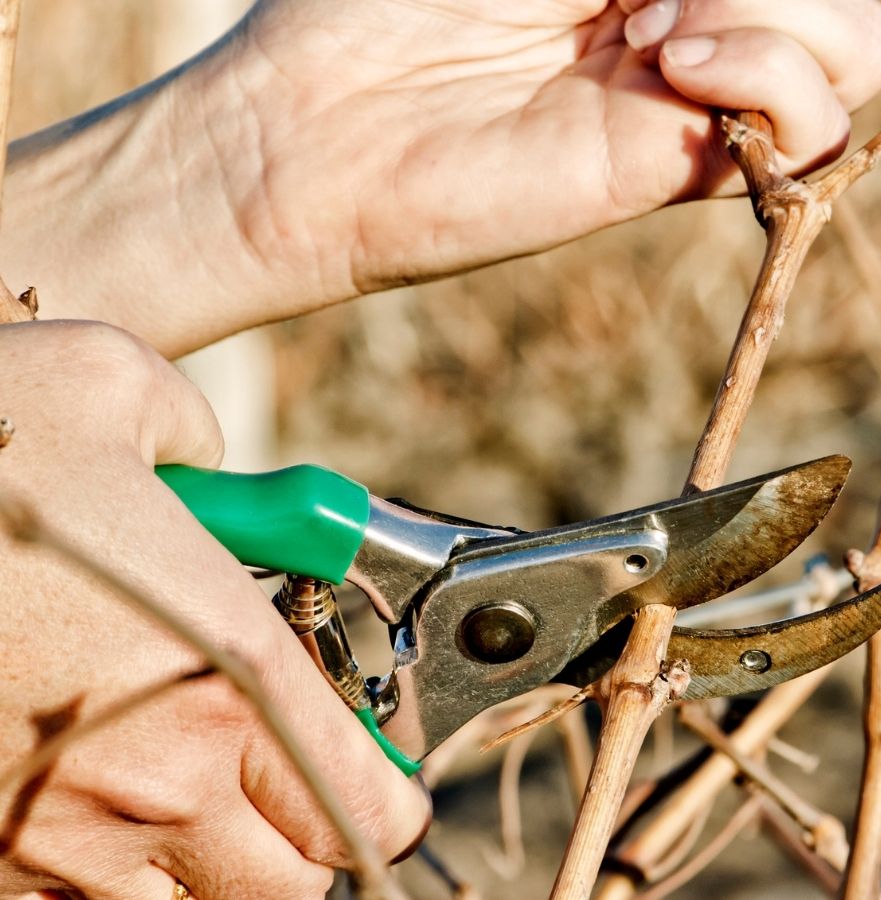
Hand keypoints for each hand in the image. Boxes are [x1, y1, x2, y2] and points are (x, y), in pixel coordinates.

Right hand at [0, 322, 428, 897]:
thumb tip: (216, 475)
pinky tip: (76, 800)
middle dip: (297, 836)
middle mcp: (148, 782)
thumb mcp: (115, 389)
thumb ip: (207, 445)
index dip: (389, 793)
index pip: (363, 801)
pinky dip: (96, 880)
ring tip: (175, 790)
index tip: (379, 771)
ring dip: (200, 870)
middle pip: (285, 885)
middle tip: (274, 774)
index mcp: (221, 674)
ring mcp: (47, 845)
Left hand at [214, 0, 880, 294]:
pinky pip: (813, 131)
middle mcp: (697, 23)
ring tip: (656, 29)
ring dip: (788, 14)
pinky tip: (676, 63)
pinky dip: (776, 73)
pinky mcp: (681, 168)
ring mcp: (697, 99)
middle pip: (851, 4)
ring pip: (858, 59)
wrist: (323, 119)